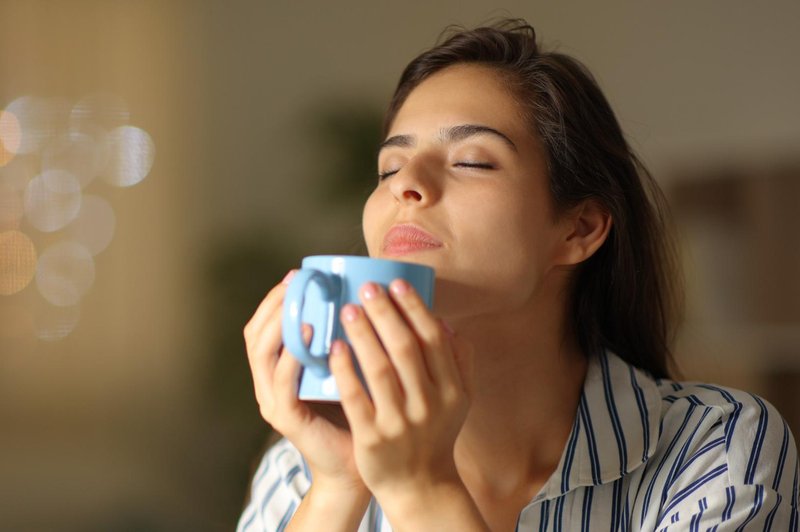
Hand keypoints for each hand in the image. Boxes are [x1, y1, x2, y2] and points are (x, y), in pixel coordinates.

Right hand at [243, 270, 367, 499]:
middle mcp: (269, 383)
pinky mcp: (285, 417)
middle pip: (256, 334)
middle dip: (274, 303)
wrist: (358, 466)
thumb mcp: (350, 366)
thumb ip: (348, 338)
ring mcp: (272, 401)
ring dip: (278, 323)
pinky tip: (306, 334)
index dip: (277, 298)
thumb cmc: (359, 411)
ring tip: (298, 300)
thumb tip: (367, 295)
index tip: (299, 273)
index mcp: (281, 369)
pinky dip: (292, 355)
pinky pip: (282, 381)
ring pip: (261, 353)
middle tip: (296, 281)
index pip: (266, 325)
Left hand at [329, 278, 475, 515]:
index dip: (414, 307)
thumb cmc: (435, 433)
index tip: (396, 283)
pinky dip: (344, 370)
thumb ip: (459, 361)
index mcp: (453, 390)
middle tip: (366, 288)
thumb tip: (445, 322)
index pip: (434, 338)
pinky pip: (355, 397)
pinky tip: (334, 347)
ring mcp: (400, 423)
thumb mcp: (459, 400)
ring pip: (379, 368)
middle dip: (385, 312)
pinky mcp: (372, 438)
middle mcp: (429, 405)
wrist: (419, 484)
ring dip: (363, 334)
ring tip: (347, 309)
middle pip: (406, 348)